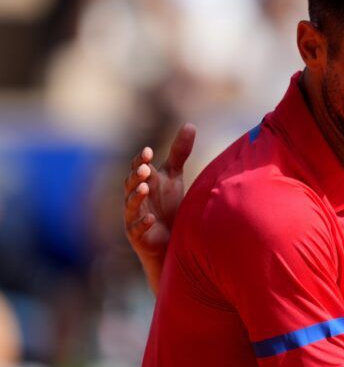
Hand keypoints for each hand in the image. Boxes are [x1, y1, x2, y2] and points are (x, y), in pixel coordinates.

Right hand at [123, 123, 195, 292]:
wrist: (171, 242)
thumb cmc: (169, 206)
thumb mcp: (174, 178)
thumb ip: (179, 153)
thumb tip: (190, 124)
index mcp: (144, 183)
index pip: (139, 168)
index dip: (141, 160)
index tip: (149, 151)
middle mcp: (136, 199)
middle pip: (131, 184)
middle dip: (136, 175)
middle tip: (145, 167)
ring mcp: (134, 218)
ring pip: (130, 205)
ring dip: (136, 196)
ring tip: (145, 187)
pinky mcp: (138, 237)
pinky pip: (136, 230)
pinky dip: (143, 224)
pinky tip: (152, 219)